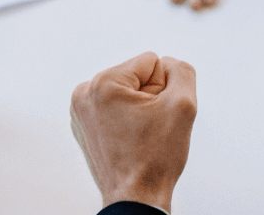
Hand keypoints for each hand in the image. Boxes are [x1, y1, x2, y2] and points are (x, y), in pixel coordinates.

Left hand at [70, 52, 197, 211]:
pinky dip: (126, 121)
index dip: (164, 89)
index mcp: (103, 83)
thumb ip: (182, 71)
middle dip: (150, 99)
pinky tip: (129, 142)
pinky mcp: (83, 126)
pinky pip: (114, 109)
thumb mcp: (183, 105)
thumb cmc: (154, 159)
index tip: (156, 116)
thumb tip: (168, 64)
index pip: (151, 62)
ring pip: (127, 94)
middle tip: (149, 130)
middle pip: (137, 78)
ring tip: (139, 136)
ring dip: (140, 110)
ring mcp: (80, 111)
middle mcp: (84, 93)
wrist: (135, 199)